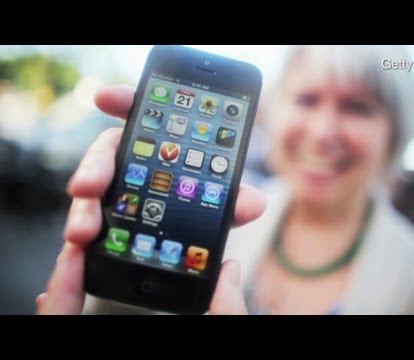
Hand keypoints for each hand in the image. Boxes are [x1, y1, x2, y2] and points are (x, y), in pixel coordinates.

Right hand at [36, 85, 265, 314]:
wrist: (182, 247)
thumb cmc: (200, 211)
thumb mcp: (217, 206)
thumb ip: (231, 203)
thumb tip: (254, 204)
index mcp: (161, 145)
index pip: (139, 113)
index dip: (122, 101)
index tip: (106, 98)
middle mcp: (133, 162)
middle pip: (108, 152)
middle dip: (95, 167)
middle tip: (88, 185)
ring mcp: (115, 188)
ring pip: (91, 189)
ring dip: (84, 208)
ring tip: (82, 231)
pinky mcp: (103, 214)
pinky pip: (88, 217)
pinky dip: (84, 227)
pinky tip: (82, 240)